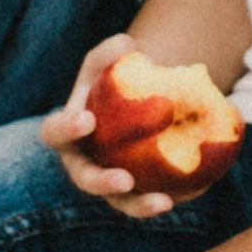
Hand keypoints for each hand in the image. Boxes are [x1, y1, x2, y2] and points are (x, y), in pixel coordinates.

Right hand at [41, 39, 180, 217]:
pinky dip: (174, 196)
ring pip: (122, 202)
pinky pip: (153, 200)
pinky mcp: (137, 195)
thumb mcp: (106, 65)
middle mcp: (84, 165)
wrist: (133, 111)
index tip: (88, 120)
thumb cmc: (110, 86)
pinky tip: (196, 191)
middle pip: (87, 180)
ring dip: (140, 205)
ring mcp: (110, 186)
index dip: (67, 129)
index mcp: (68, 135)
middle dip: (102, 182)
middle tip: (124, 178)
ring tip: (164, 202)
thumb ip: (110, 53)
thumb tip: (129, 46)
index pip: (55, 133)